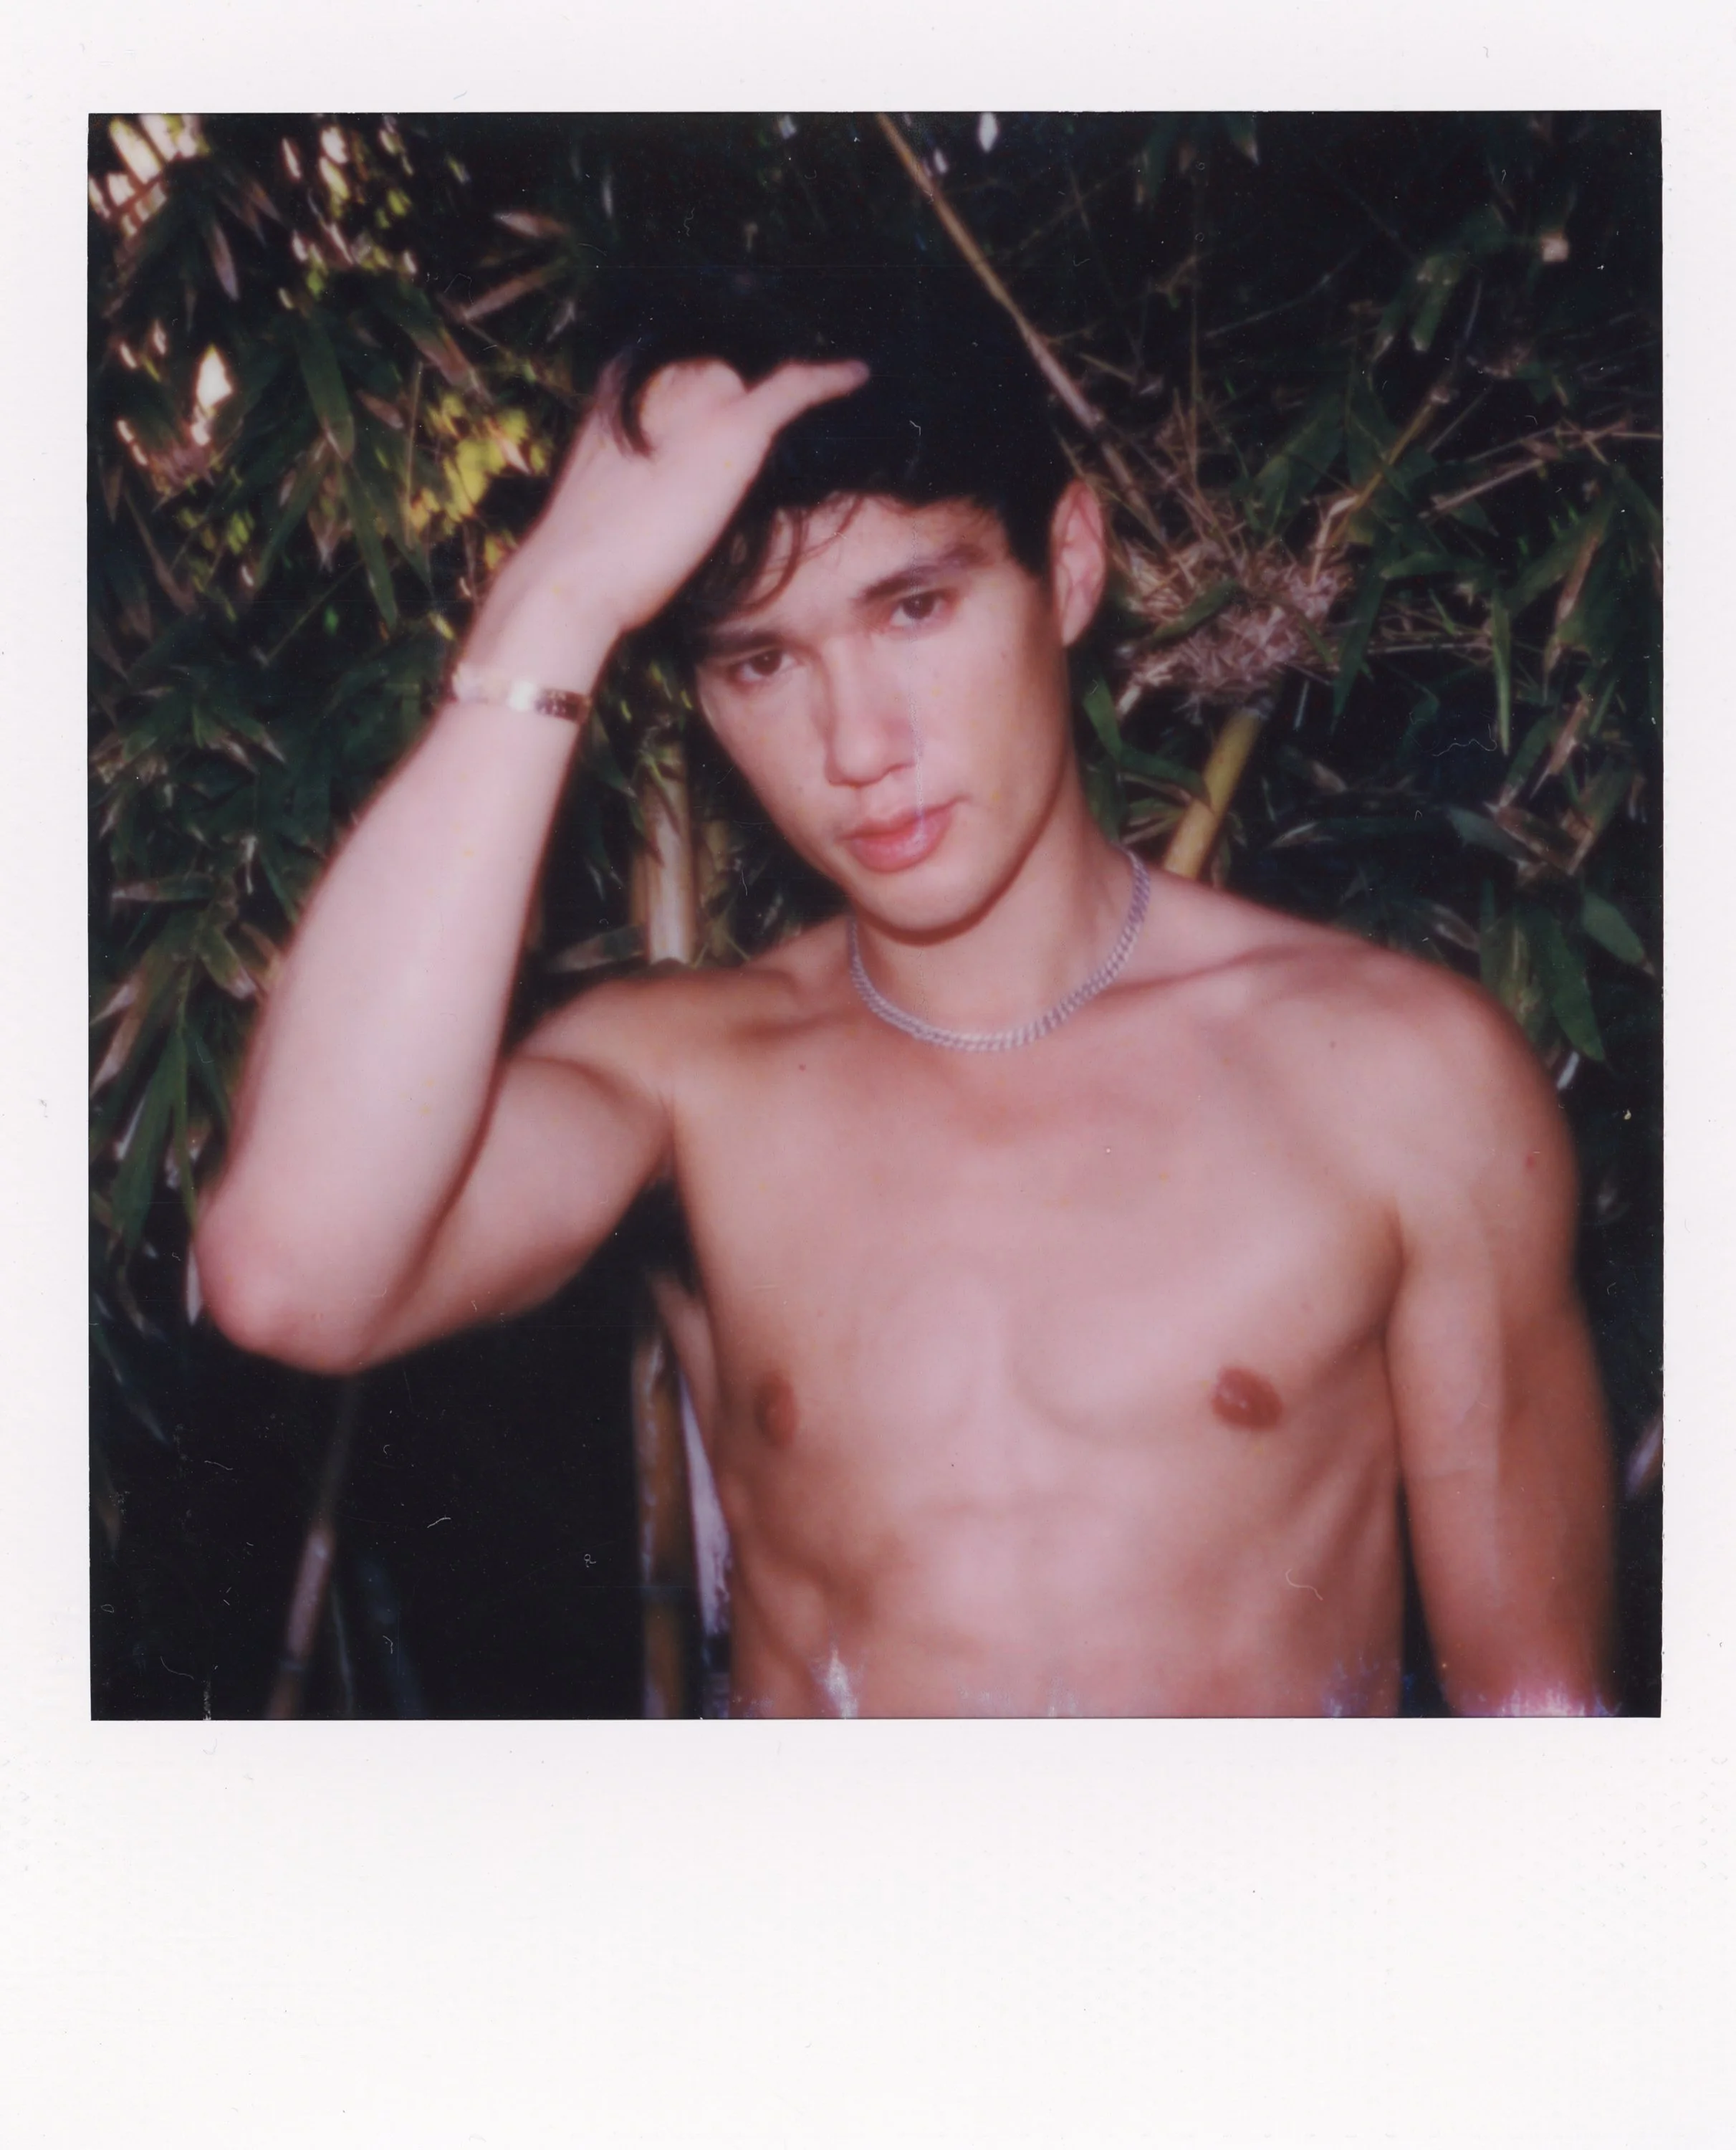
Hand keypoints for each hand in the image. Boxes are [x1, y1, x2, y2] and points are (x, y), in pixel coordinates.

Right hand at [464, 357, 868, 689]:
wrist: (573, 579)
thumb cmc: (590, 556)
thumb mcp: (617, 491)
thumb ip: (653, 465)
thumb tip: (688, 479)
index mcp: (622, 384)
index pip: (691, 362)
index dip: (726, 383)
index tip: (754, 392)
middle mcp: (659, 375)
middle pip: (726, 369)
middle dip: (749, 393)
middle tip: (787, 405)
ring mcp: (695, 397)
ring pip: (757, 380)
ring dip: (785, 392)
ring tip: (825, 390)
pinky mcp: (731, 427)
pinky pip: (794, 388)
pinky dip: (830, 379)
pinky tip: (858, 376)